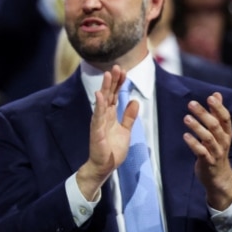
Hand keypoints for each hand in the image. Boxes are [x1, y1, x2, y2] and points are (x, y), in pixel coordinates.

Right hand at [76, 66, 137, 199]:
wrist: (104, 165)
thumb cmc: (112, 149)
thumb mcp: (125, 130)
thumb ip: (128, 116)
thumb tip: (134, 101)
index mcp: (110, 114)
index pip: (115, 95)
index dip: (119, 83)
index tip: (124, 71)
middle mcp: (103, 115)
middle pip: (109, 94)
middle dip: (113, 80)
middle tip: (117, 67)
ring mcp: (99, 121)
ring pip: (103, 101)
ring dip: (105, 87)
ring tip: (108, 74)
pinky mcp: (96, 130)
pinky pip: (98, 115)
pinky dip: (99, 104)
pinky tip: (100, 94)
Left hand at [183, 92, 231, 209]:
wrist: (219, 178)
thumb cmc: (216, 150)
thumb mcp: (219, 132)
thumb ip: (217, 113)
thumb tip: (216, 94)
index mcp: (226, 133)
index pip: (225, 118)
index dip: (219, 108)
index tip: (211, 97)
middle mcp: (223, 142)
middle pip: (215, 126)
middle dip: (204, 114)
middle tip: (191, 104)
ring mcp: (216, 152)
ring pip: (208, 138)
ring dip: (197, 127)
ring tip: (186, 118)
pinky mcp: (208, 162)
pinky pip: (201, 152)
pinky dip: (193, 144)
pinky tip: (185, 136)